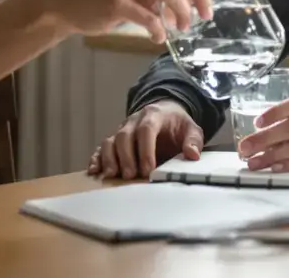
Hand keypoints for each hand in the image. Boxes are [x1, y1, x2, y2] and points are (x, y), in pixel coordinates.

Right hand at [87, 100, 203, 178]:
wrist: (165, 112)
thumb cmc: (177, 125)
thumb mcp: (191, 129)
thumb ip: (193, 141)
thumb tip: (192, 155)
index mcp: (153, 116)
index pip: (146, 130)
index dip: (145, 150)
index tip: (148, 169)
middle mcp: (133, 121)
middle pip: (124, 135)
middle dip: (126, 157)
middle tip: (130, 176)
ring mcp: (121, 130)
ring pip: (110, 141)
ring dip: (109, 158)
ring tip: (111, 175)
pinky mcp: (114, 140)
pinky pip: (101, 147)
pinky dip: (96, 158)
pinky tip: (94, 171)